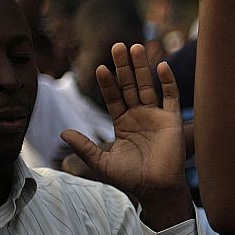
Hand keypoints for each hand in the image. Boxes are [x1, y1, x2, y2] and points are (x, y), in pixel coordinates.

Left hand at [60, 43, 189, 214]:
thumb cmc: (130, 178)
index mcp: (122, 123)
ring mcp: (156, 116)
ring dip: (142, 67)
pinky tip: (161, 66)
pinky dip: (167, 81)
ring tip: (136, 46)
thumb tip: (62, 133)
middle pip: (129, 85)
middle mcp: (139, 115)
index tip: (100, 67)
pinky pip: (170, 96)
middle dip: (123, 66)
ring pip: (147, 86)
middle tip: (117, 45)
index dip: (107, 83)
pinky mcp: (171, 120)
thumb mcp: (101, 163)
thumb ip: (85, 147)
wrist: (156, 189)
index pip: (113, 97)